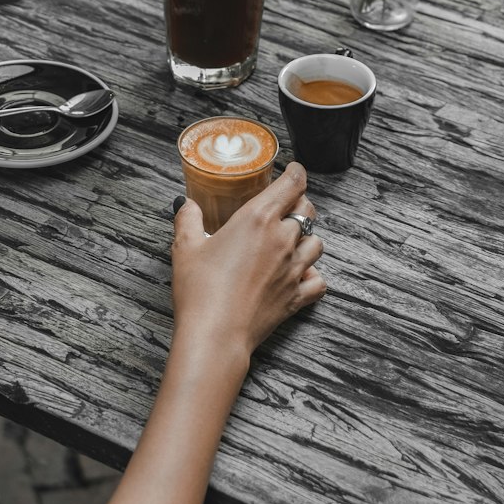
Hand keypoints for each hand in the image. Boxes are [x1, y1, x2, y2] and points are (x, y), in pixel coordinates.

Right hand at [170, 163, 325, 359]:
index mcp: (258, 220)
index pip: (292, 185)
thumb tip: (185, 204)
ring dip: (308, 237)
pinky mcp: (296, 297)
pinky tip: (302, 275)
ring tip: (294, 238)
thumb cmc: (200, 289)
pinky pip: (318, 282)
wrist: (215, 333)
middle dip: (300, 203)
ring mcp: (293, 269)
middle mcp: (282, 240)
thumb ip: (187, 219)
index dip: (296, 173)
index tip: (293, 170)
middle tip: (287, 204)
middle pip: (307, 211)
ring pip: (317, 243)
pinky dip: (314, 276)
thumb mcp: (186, 247)